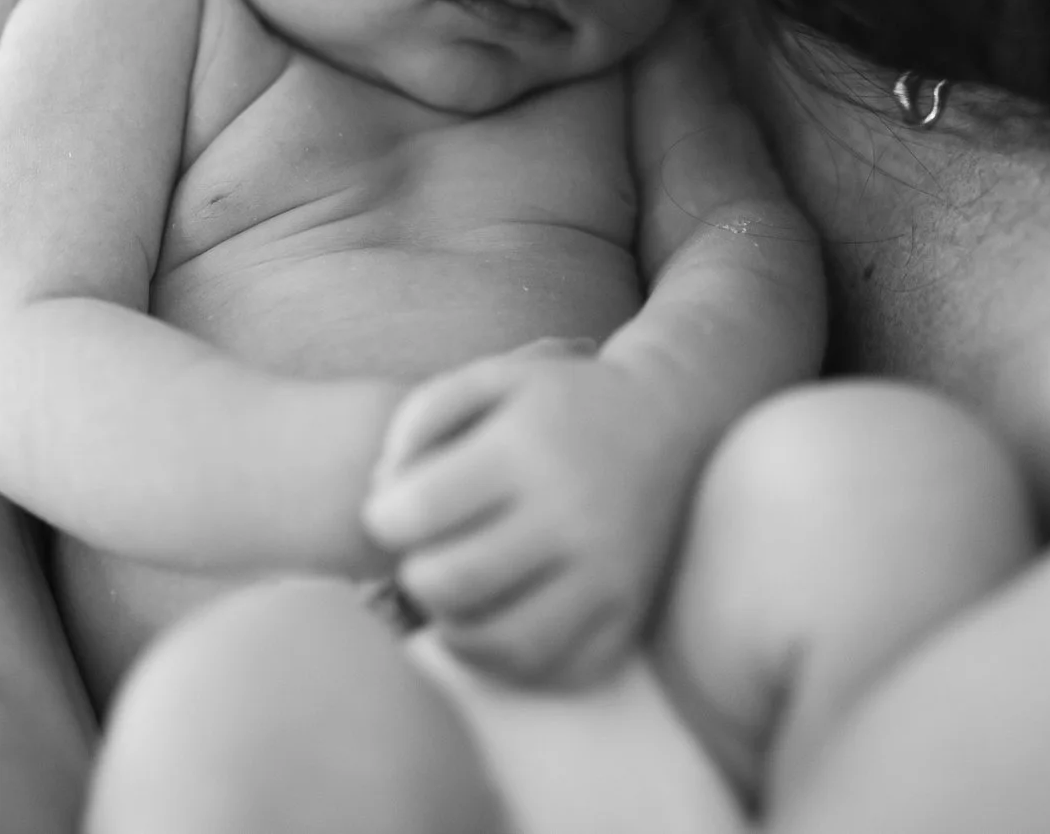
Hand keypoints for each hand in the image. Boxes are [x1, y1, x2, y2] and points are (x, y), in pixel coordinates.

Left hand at [362, 340, 708, 686]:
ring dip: (453, 627)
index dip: (383, 518)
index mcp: (526, 453)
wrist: (666, 422)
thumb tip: (384, 491)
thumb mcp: (490, 378)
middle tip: (424, 554)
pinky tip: (495, 619)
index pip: (418, 514)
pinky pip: (548, 671)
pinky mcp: (625, 619)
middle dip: (414, 574)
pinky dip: (505, 658)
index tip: (393, 511)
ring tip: (455, 592)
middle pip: (449, 584)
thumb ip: (420, 418)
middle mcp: (571, 518)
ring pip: (497, 645)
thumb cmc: (558, 404)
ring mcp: (604, 576)